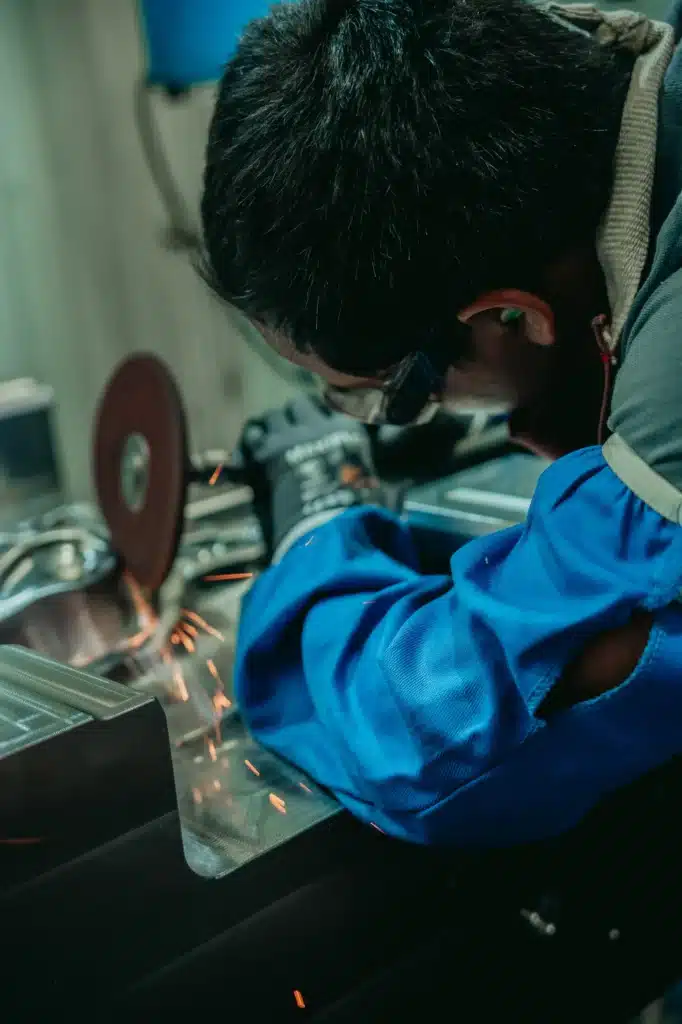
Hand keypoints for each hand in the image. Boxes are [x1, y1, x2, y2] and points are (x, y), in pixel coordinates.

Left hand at [235, 396, 383, 556]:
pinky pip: (253, 436)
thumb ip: (379, 483)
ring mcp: (289, 435)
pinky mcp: (266, 452)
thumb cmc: (358, 511)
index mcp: (347, 430)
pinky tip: (251, 454)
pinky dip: (251, 442)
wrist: (327, 524)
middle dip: (293, 416)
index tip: (318, 427)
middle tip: (291, 432)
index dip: (321, 417)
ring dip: (271, 426)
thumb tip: (395, 497)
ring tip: (270, 442)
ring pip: (273, 415)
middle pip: (298, 403)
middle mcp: (317, 425)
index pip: (331, 407)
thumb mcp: (376, 491)